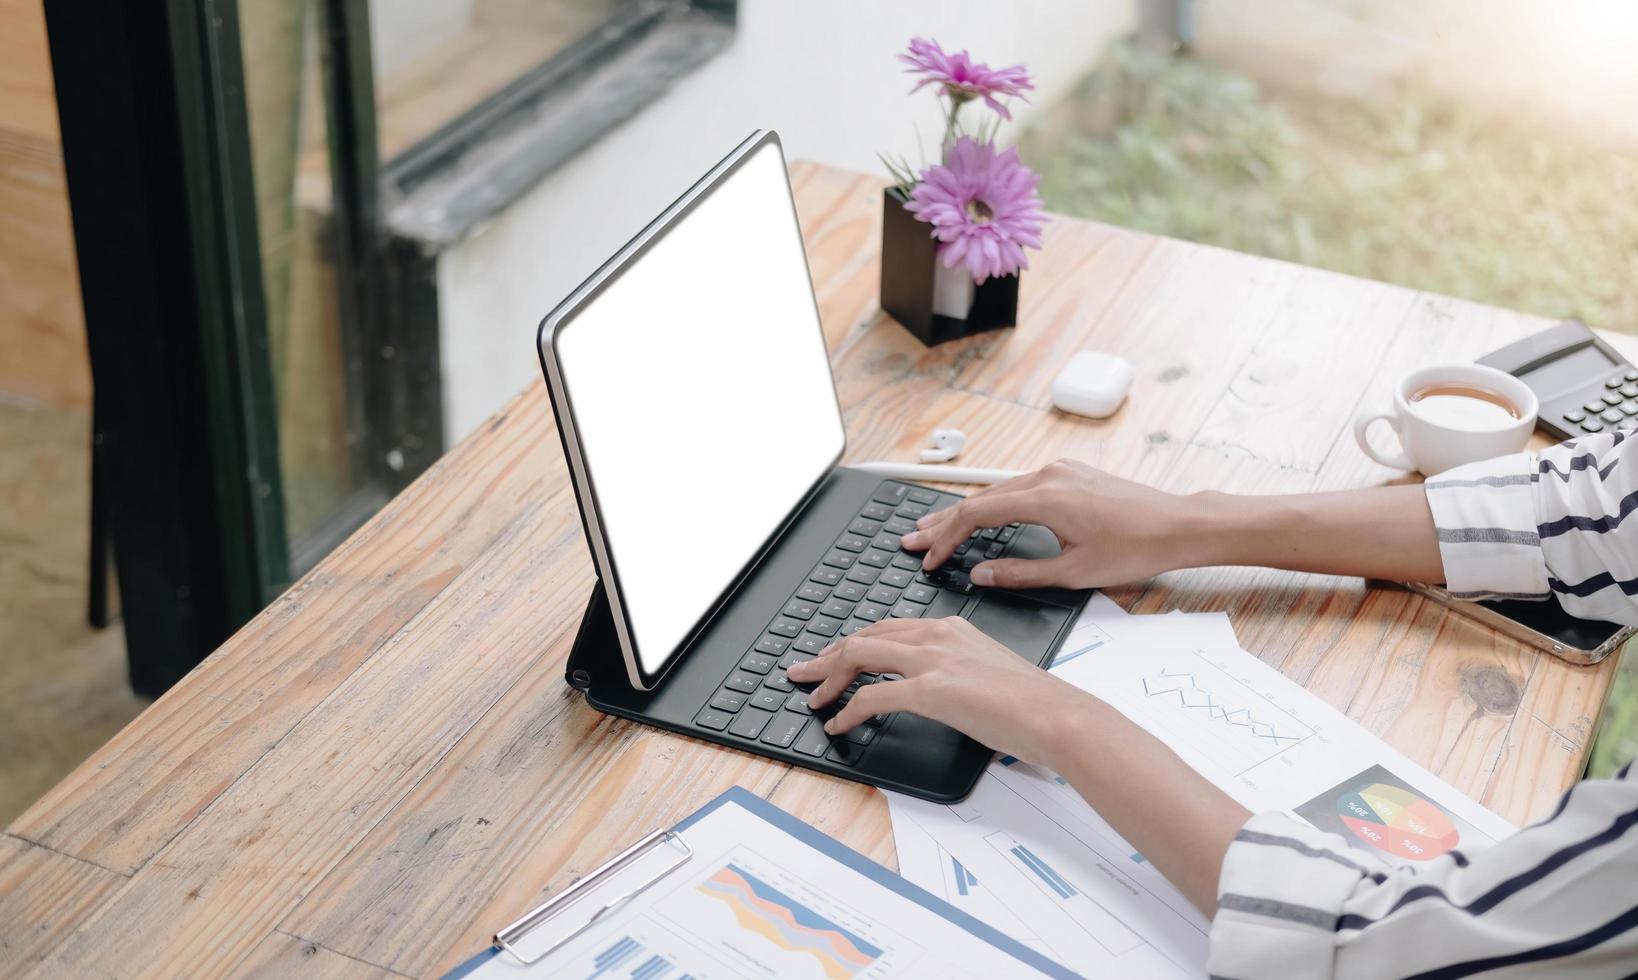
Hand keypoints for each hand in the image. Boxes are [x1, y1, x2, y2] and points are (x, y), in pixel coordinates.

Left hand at [784, 617, 1090, 764]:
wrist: (1057, 715)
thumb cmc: (1034, 704)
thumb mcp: (989, 674)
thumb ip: (960, 675)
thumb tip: (944, 694)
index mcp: (952, 629)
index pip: (889, 629)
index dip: (855, 643)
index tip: (835, 656)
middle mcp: (938, 637)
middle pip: (866, 636)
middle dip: (828, 655)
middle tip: (804, 671)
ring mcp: (933, 661)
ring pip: (860, 655)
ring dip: (828, 676)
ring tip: (810, 695)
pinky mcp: (931, 690)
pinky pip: (872, 696)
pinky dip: (847, 709)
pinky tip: (838, 723)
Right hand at [899, 459, 1197, 589]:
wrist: (1177, 525)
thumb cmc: (1135, 549)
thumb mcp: (1073, 573)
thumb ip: (1019, 573)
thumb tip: (980, 574)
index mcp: (1045, 499)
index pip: (976, 515)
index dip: (946, 538)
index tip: (928, 558)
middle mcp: (1047, 476)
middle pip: (979, 499)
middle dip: (943, 523)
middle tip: (911, 540)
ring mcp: (1058, 471)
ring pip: (997, 492)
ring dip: (965, 512)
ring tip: (935, 529)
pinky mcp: (1069, 473)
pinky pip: (1017, 487)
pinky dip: (992, 504)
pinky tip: (979, 515)